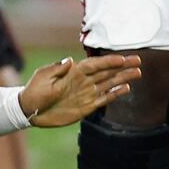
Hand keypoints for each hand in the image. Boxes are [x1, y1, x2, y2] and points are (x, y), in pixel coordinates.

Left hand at [19, 54, 141, 126]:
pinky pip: (104, 98)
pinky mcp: (87, 106)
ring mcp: (86, 93)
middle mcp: (82, 81)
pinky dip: (115, 93)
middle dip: (122, 66)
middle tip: (138, 61)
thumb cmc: (34, 91)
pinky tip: (126, 88)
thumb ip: (57, 69)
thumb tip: (69, 60)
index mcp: (72, 72)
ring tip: (137, 72)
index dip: (108, 61)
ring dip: (122, 78)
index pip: (94, 64)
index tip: (122, 58)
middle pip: (106, 71)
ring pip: (108, 83)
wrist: (30, 110)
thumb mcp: (42, 77)